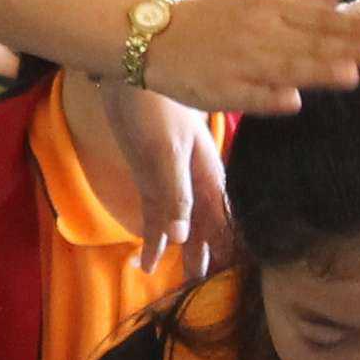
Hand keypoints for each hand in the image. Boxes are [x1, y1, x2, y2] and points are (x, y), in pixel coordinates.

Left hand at [88, 73, 235, 274]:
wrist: (131, 66)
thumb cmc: (152, 104)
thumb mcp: (164, 151)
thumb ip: (174, 194)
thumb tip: (180, 238)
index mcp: (208, 177)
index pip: (224, 226)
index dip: (227, 254)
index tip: (228, 284)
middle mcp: (196, 183)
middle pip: (205, 230)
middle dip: (205, 259)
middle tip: (201, 292)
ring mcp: (173, 180)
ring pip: (181, 226)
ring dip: (178, 252)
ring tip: (175, 282)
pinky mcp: (150, 176)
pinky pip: (156, 215)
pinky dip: (152, 238)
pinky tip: (144, 260)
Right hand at [141, 0, 359, 115]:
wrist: (154, 37)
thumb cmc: (217, 19)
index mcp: (268, 5)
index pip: (319, 17)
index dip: (353, 25)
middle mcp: (256, 31)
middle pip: (307, 43)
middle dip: (345, 50)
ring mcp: (238, 61)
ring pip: (283, 67)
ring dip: (315, 71)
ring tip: (350, 75)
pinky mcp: (219, 89)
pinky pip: (247, 95)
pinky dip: (267, 98)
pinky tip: (290, 102)